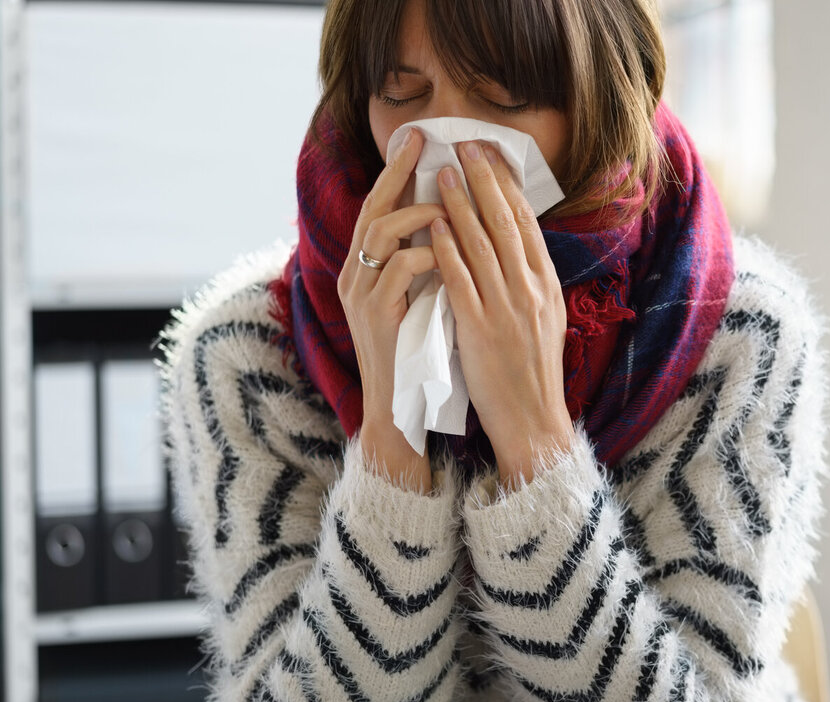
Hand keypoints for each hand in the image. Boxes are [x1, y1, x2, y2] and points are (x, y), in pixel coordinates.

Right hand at [336, 127, 447, 491]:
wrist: (402, 413)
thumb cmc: (421, 357)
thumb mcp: (424, 301)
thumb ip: (427, 266)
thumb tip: (454, 223)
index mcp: (366, 272)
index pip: (379, 210)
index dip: (397, 174)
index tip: (418, 141)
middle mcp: (355, 277)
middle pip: (372, 209)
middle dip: (396, 172)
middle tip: (420, 140)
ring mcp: (360, 295)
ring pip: (380, 233)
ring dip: (417, 213)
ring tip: (446, 202)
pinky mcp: (374, 316)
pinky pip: (398, 269)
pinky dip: (426, 255)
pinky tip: (447, 255)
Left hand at [431, 140, 573, 487]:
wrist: (533, 419)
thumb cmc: (532, 374)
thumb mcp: (545, 320)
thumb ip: (531, 282)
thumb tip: (516, 247)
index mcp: (547, 285)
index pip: (527, 223)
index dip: (508, 185)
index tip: (492, 156)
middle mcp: (530, 289)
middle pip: (506, 222)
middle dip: (484, 179)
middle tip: (466, 145)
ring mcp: (505, 307)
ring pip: (481, 243)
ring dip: (460, 203)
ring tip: (442, 172)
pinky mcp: (479, 327)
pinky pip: (460, 279)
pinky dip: (446, 248)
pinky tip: (432, 225)